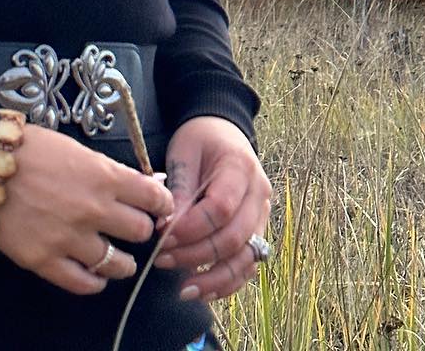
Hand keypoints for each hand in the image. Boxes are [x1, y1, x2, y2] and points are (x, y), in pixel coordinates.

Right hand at [0, 123, 176, 295]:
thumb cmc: (30, 148)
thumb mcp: (75, 148)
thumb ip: (107, 170)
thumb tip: (141, 183)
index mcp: (103, 176)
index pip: (153, 197)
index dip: (161, 203)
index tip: (159, 207)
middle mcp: (94, 210)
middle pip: (140, 232)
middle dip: (140, 230)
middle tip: (131, 229)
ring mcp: (71, 239)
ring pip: (118, 264)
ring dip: (122, 263)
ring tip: (118, 260)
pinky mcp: (46, 261)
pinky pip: (84, 283)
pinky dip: (94, 282)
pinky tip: (94, 276)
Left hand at [152, 116, 271, 303]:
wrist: (223, 132)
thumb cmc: (200, 139)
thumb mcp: (184, 151)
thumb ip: (180, 186)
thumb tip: (168, 225)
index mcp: (241, 167)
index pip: (221, 207)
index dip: (191, 227)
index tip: (163, 234)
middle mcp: (259, 195)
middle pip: (234, 237)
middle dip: (196, 254)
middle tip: (162, 259)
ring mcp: (262, 215)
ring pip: (246, 259)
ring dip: (214, 279)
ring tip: (183, 290)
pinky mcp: (257, 231)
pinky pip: (248, 265)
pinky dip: (228, 282)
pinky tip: (204, 291)